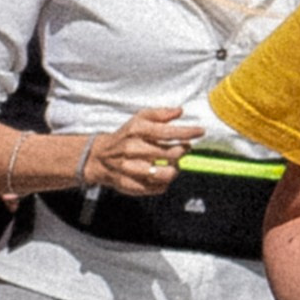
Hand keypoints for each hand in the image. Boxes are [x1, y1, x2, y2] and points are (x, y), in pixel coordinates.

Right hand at [82, 106, 199, 198]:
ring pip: (165, 174)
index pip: (166, 132)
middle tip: (183, 149)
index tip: (200, 131)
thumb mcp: (139, 119)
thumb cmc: (124, 137)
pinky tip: (161, 173)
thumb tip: (179, 111)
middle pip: (169, 154)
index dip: (186, 132)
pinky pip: (157, 188)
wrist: (99, 156)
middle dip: (182, 151)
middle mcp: (133, 149)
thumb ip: (160, 114)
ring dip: (174, 169)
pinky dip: (164, 182)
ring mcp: (131, 168)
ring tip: (173, 164)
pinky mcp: (130, 185)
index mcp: (136, 131)